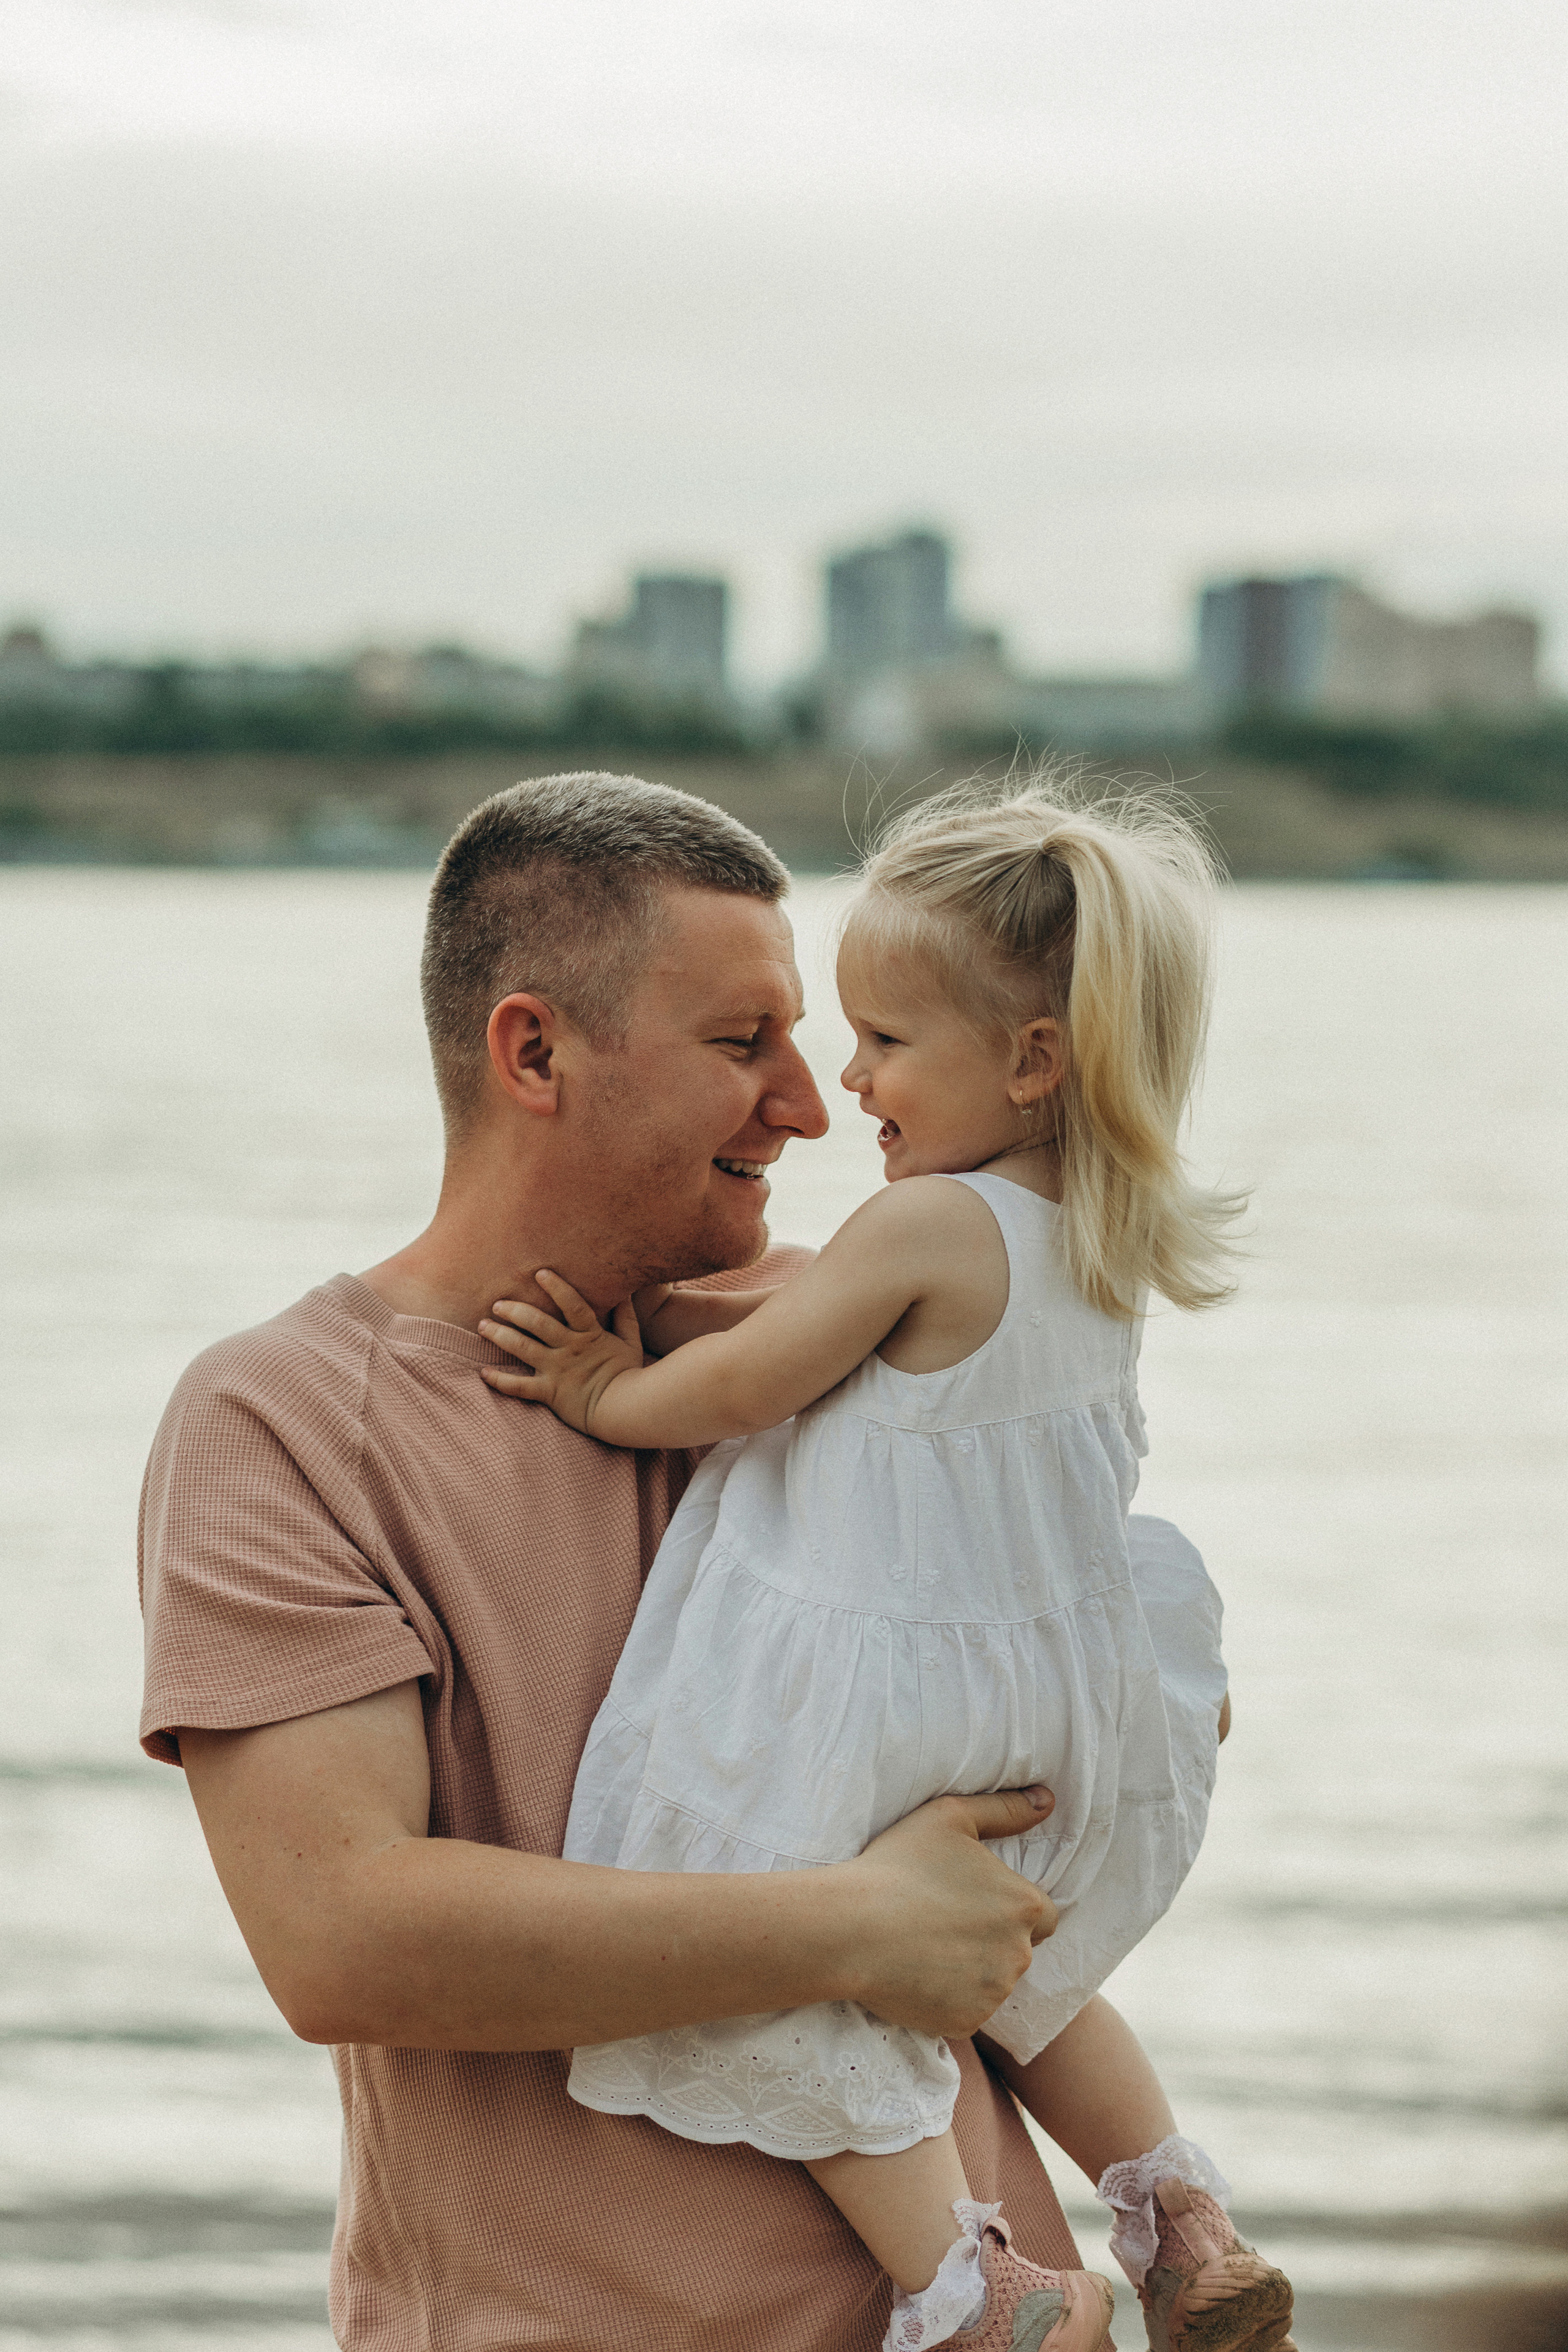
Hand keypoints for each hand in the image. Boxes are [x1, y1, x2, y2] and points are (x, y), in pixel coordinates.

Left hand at [479, 1272, 643, 1436]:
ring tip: (483, 1326)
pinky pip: (519, 1387)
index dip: (557, 1288)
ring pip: (523, 1348)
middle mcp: (569, 1348)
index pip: (573, 1305)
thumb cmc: (629, 1375)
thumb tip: (624, 1294)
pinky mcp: (549, 1393)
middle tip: (497, 1304)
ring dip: (500, 1335)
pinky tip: (483, 1372)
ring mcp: (557, 1370)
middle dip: (515, 1310)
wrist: (624, 1410)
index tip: (540, 1273)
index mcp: (589, 1334)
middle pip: (538, 1323)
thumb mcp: (631, 1343)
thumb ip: (626, 1318)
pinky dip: (500, 1380)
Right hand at [836, 1787, 1058, 2039]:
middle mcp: (1020, 1955)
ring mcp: (993, 1994)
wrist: (850, 1929)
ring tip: (924, 1946)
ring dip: (971, 1969)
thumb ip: (1006, 1809)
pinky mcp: (966, 2022)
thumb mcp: (951, 1817)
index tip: (973, 1901)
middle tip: (942, 1920)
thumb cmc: (899, 1865)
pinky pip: (967, 2010)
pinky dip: (948, 1997)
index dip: (1011, 1907)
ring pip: (992, 1981)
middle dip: (990, 1939)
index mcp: (1025, 1906)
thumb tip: (1047, 1801)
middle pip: (1017, 1949)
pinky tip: (916, 1974)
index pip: (1043, 1914)